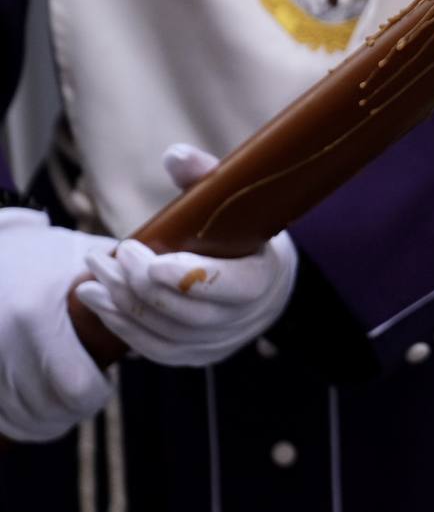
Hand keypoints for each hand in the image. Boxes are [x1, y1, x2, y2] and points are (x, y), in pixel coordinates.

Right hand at [0, 207, 116, 440]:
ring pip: (23, 419)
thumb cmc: (50, 254)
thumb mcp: (91, 259)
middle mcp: (3, 340)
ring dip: (50, 418)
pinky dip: (23, 420)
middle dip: (75, 409)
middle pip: (48, 409)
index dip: (96, 394)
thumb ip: (129, 288)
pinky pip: (2, 418)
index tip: (106, 382)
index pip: (75, 385)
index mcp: (36, 315)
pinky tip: (41, 407)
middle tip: (90, 392)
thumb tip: (165, 322)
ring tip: (67, 398)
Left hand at [73, 144, 298, 366]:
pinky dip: (122, 326)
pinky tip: (97, 301)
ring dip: (123, 304)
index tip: (148, 257)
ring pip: (165, 332)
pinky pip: (154, 349)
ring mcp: (219, 342)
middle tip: (111, 254)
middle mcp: (245, 318)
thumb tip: (174, 155)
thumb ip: (206, 177)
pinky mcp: (194, 355)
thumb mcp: (233, 200)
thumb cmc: (242, 231)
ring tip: (92, 274)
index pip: (230, 286)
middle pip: (188, 312)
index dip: (188, 277)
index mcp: (264, 277)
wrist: (262, 277)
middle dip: (140, 284)